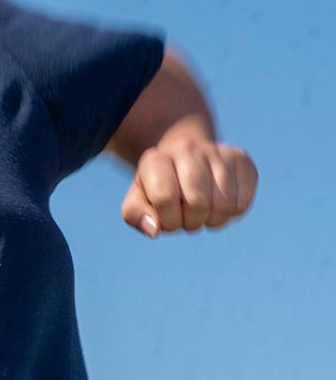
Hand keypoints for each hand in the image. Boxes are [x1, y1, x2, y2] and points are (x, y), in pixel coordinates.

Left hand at [120, 137, 257, 237]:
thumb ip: (136, 215)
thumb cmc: (158, 188)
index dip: (168, 220)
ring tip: (203, 212)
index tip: (166, 219)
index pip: (164, 198)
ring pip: (223, 204)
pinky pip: (243, 202)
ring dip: (212, 220)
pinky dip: (231, 214)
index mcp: (155, 160)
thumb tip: (154, 230)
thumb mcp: (137, 201)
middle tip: (186, 218)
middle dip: (191, 222)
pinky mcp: (241, 159)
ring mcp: (216, 152)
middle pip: (198, 201)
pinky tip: (219, 204)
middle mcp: (187, 149)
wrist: (183, 160)